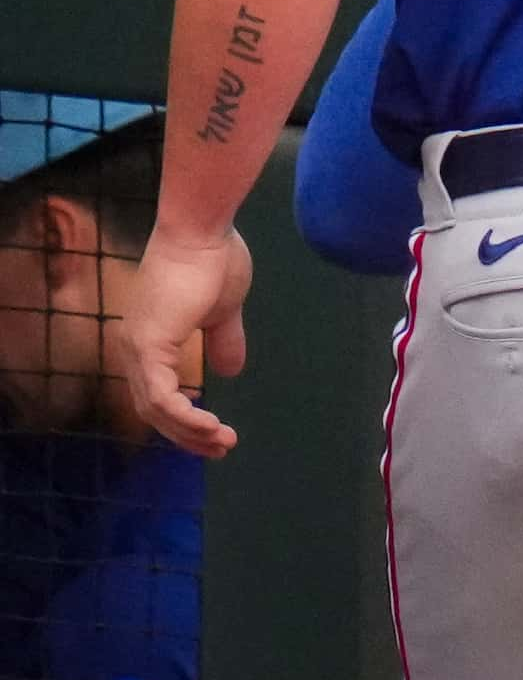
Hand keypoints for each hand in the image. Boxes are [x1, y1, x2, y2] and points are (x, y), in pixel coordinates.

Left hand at [118, 223, 253, 456]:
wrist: (201, 233)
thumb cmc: (213, 261)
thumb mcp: (224, 310)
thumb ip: (223, 340)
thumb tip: (230, 371)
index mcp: (149, 339)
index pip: (158, 392)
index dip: (185, 418)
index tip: (216, 432)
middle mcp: (133, 348)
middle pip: (153, 410)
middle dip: (188, 435)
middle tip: (222, 447)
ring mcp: (137, 349)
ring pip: (155, 410)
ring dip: (189, 432)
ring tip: (223, 441)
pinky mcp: (148, 348)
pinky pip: (161, 398)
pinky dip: (184, 418)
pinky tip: (209, 426)